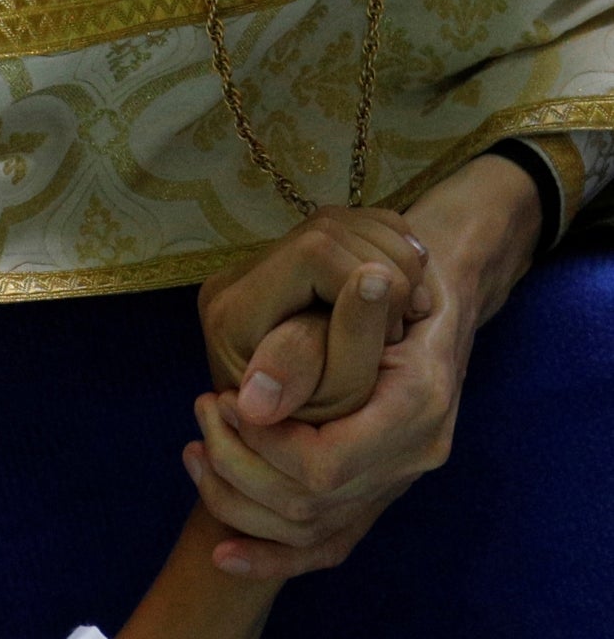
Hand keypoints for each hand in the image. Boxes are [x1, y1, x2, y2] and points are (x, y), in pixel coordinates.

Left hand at [186, 153, 543, 580]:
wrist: (434, 302)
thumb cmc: (396, 283)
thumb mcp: (367, 286)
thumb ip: (321, 341)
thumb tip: (257, 398)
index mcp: (417, 406)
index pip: (323, 466)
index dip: (263, 444)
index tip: (227, 401)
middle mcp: (412, 458)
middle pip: (307, 505)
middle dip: (238, 466)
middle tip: (205, 414)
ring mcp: (395, 485)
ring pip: (304, 531)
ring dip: (237, 498)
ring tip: (196, 452)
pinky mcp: (375, 500)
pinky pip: (323, 550)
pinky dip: (270, 559)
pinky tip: (221, 554)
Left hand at [199, 204, 431, 426]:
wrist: (306, 416)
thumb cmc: (321, 418)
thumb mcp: (332, 397)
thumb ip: (348, 344)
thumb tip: (371, 279)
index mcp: (232, 314)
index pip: (314, 253)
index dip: (363, 277)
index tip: (387, 327)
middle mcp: (236, 278)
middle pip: (331, 227)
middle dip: (385, 269)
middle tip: (401, 323)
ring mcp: (264, 260)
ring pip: (346, 220)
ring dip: (396, 260)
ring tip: (406, 312)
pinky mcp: (290, 254)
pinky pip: (353, 225)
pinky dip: (392, 251)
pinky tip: (402, 292)